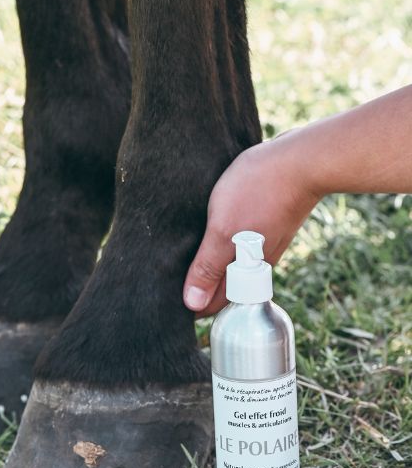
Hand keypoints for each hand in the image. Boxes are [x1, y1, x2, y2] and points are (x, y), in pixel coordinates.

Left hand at [182, 135, 319, 314]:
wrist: (300, 161)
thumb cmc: (257, 192)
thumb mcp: (223, 231)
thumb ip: (208, 267)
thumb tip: (192, 304)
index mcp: (246, 271)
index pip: (214, 303)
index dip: (192, 306)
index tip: (167, 301)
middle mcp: (257, 264)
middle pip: (225, 288)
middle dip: (201, 291)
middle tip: (170, 282)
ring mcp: (264, 245)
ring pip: (233, 267)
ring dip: (212, 268)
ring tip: (185, 260)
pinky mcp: (267, 226)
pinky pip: (241, 247)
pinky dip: (224, 248)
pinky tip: (211, 235)